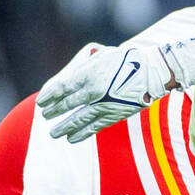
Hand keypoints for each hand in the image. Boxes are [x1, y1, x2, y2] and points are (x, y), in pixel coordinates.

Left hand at [37, 42, 174, 141]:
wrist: (152, 72)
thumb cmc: (126, 60)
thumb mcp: (102, 56)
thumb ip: (84, 66)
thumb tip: (69, 76)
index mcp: (90, 73)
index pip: (63, 87)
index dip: (50, 95)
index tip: (41, 101)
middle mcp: (94, 91)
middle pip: (68, 104)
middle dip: (54, 111)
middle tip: (45, 116)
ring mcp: (104, 105)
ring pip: (78, 120)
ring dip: (64, 127)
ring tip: (53, 134)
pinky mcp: (114, 115)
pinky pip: (94, 127)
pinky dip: (82, 133)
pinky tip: (72, 139)